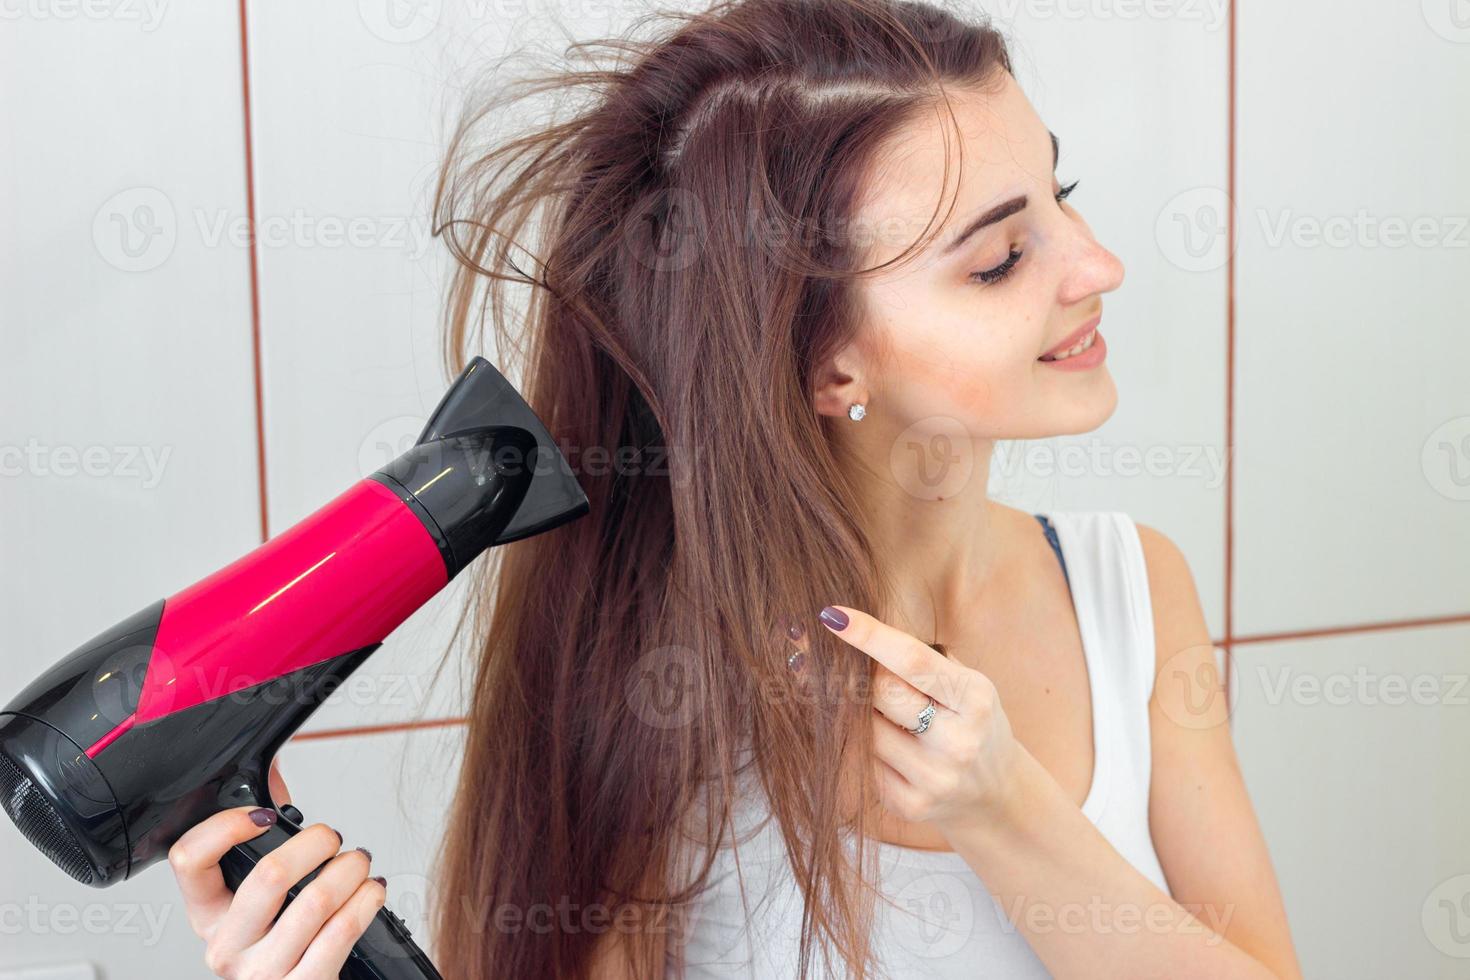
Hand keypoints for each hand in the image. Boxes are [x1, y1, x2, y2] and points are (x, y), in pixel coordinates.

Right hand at [166, 758, 386, 977]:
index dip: (224, 826)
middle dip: (315, 843)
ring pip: (314, 902)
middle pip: (268, 876)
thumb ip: (262, 831)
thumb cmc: (284, 938)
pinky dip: (365, 902)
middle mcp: (226, 946)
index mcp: (207, 913)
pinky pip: (341, 933)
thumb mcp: (260, 891)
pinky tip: (371, 892)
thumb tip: (271, 768)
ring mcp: (262, 972)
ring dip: (349, 870)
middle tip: (331, 838)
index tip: (262, 815)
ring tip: (359, 862)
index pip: (189, 859)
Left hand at [815, 604, 1023, 837]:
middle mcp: (958, 742)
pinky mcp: (911, 805)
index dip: (869, 636)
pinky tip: (881, 742)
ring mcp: (934, 778)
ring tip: (875, 711)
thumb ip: (924, 661)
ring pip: (864, 730)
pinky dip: (862, 746)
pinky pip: (863, 762)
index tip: (833, 616)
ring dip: (858, 713)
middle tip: (842, 665)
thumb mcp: (969, 686)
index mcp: (976, 699)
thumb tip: (854, 629)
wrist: (996, 795)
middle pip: (882, 693)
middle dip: (857, 675)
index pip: (912, 661)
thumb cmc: (973, 724)